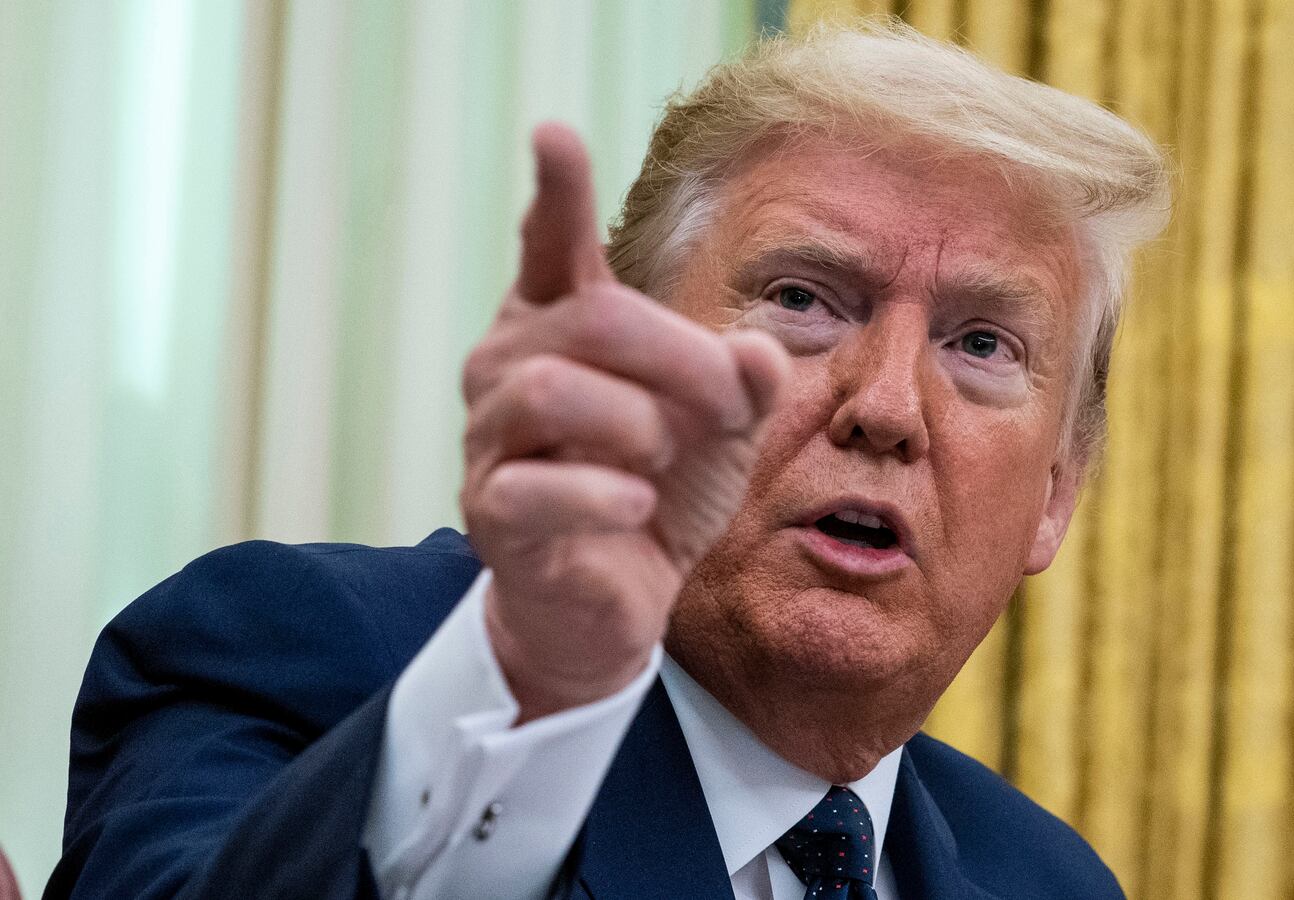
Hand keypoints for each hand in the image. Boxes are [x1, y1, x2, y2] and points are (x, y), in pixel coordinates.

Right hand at [460, 123, 789, 721]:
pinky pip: (535, 486)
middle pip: (590, 319)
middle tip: (728, 404)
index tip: (553, 133)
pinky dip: (601, 494)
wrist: (610, 603)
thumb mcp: (720, 427)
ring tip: (662, 463)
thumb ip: (741, 378)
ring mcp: (489, 438)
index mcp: (560, 326)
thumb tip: (754, 350)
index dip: (555, 193)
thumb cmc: (658, 491)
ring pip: (549, 390)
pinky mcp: (491, 510)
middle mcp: (508, 365)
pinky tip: (637, 508)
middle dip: (679, 357)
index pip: (551, 247)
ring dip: (637, 425)